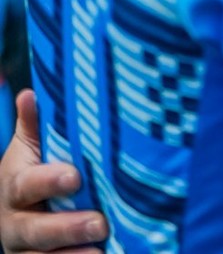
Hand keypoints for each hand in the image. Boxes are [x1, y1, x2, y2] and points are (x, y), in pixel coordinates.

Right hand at [0, 91, 106, 252]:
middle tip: (100, 223)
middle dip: (67, 228)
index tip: (76, 177)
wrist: (13, 211)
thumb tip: (28, 93)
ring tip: (100, 253)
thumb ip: (32, 124)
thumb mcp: (28, 148)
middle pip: (35, 230)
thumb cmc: (30, 171)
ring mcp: (23, 250)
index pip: (27, 186)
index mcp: (13, 188)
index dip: (49, 181)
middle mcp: (14, 224)